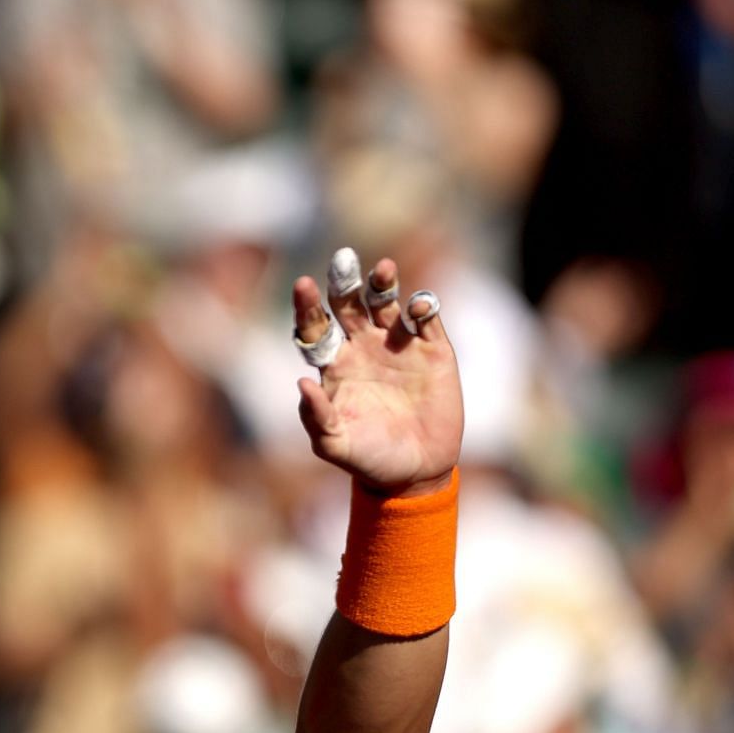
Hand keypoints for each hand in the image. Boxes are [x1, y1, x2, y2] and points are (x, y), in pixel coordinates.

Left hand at [293, 255, 462, 495]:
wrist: (414, 472)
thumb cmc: (368, 458)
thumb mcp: (336, 444)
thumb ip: (316, 417)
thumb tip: (301, 382)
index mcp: (333, 364)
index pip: (315, 327)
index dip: (308, 306)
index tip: (303, 285)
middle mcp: (362, 347)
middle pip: (349, 305)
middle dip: (344, 283)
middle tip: (342, 260)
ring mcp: (397, 346)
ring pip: (387, 303)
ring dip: (384, 284)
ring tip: (383, 269)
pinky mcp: (432, 351)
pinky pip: (427, 320)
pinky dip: (424, 307)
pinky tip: (419, 305)